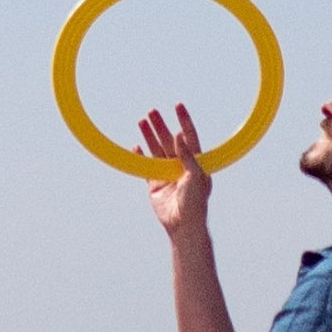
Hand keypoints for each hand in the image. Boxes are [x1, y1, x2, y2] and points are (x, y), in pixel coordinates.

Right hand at [139, 104, 210, 238]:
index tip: (178, 106)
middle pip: (169, 140)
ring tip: (141, 121)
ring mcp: (167, 174)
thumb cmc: (195, 201)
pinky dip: (140, 156)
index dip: (184, 121)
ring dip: (149, 136)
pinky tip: (136, 146)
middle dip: (160, 125)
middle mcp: (180, 165)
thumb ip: (188, 155)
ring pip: (156, 150)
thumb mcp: (195, 176)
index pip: (189, 136)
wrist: (183, 225)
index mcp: (195, 162)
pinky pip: (146, 166)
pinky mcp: (154, 185)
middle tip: (152, 111)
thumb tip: (180, 135)